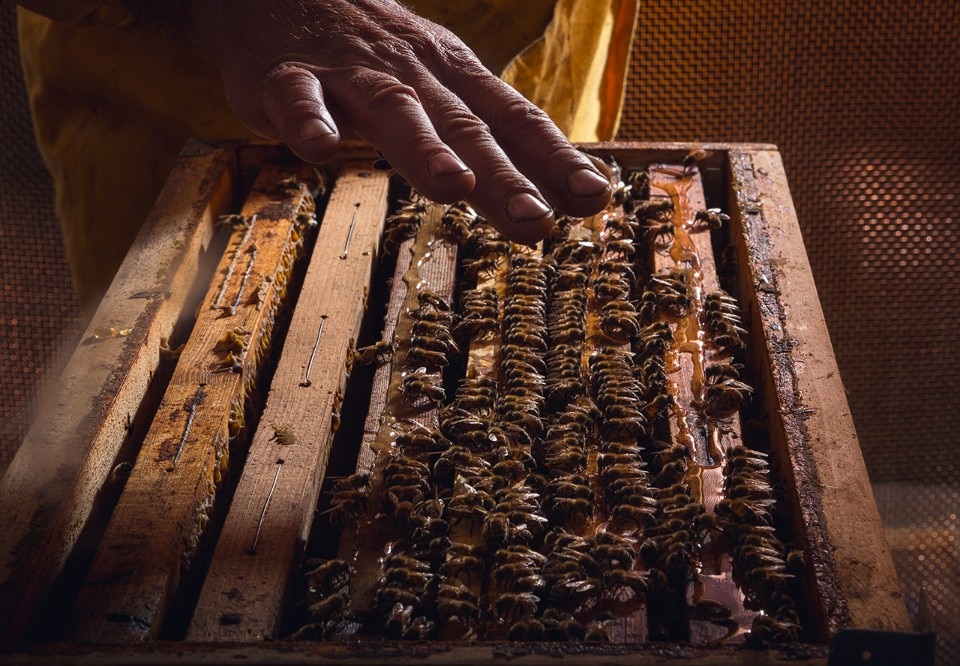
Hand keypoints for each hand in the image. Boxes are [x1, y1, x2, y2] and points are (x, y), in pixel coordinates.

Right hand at [179, 0, 612, 243]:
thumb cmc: (375, 54)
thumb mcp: (440, 84)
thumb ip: (486, 136)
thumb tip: (553, 192)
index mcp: (454, 79)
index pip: (515, 121)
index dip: (555, 160)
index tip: (595, 198)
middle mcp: (413, 74)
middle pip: (464, 127)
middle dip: (503, 177)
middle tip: (536, 222)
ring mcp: (352, 74)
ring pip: (394, 110)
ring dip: (424, 148)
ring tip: (452, 187)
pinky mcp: (288, 78)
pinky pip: (298, 99)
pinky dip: (309, 122)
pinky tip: (319, 150)